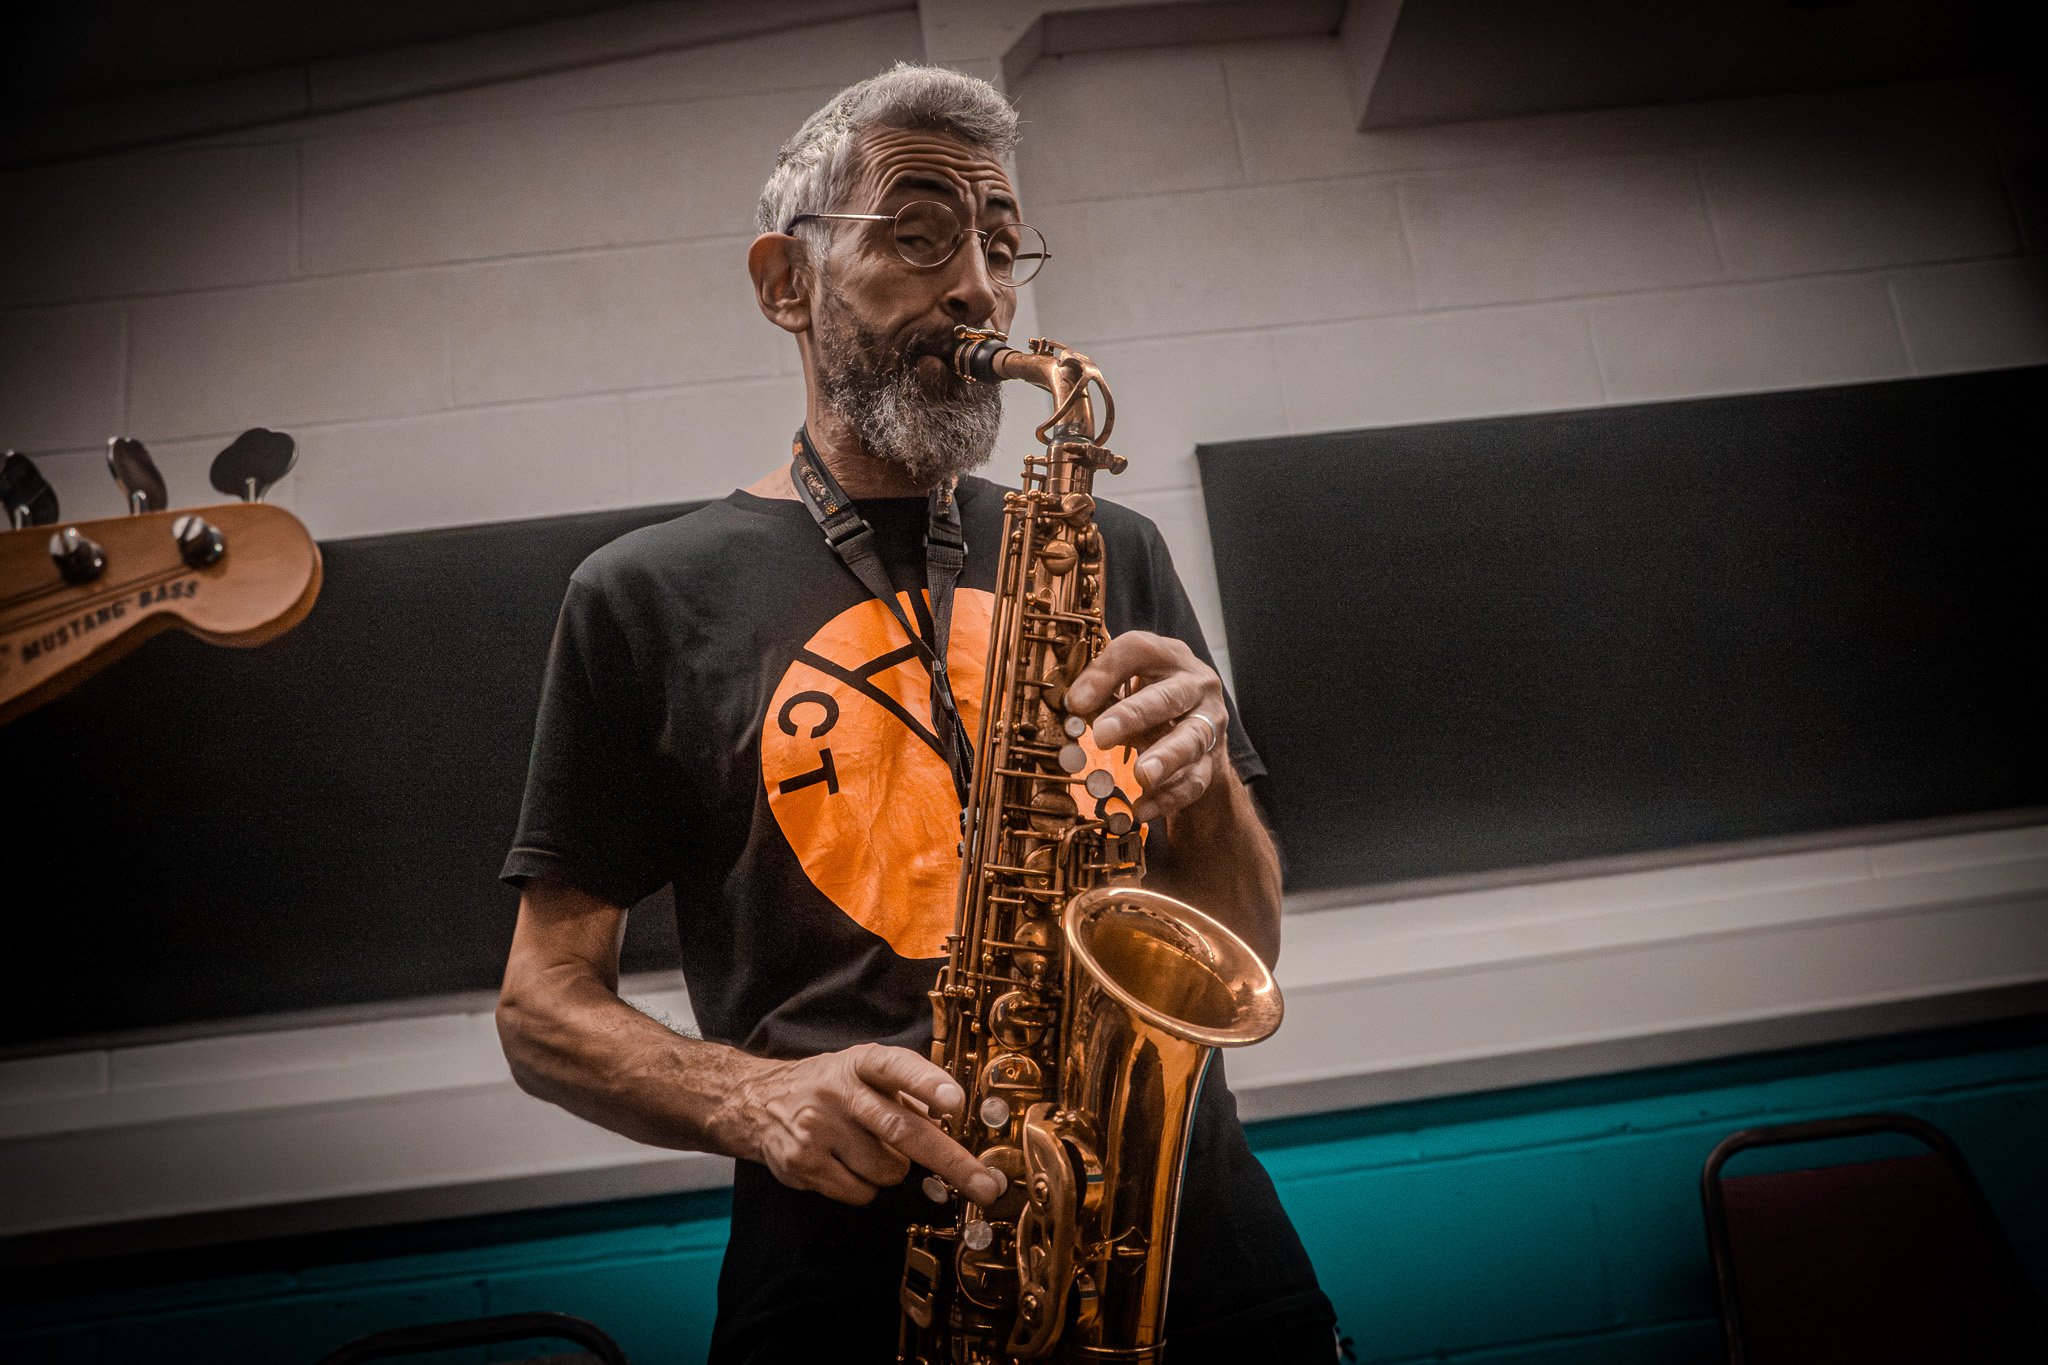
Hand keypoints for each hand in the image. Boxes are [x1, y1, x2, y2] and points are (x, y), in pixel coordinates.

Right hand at [736, 1042, 1004, 1206]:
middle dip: (952, 1162)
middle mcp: (840, 1092)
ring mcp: (818, 1129)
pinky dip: (865, 1187)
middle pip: (902, 1130)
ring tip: (866, 1150)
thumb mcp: (863, 1072)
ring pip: (888, 1171)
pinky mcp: (803, 1163)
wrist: (756, 1101)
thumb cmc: (830, 1088)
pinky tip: (844, 1165)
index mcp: (862, 1062)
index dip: (928, 1084)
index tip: (956, 1102)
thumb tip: (955, 1128)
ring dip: (892, 1170)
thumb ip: (906, 1093)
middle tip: (987, 1186)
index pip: (897, 1067)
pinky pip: (861, 1192)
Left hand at [1067, 631, 1228, 824]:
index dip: (1105, 673)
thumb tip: (1073, 704)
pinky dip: (1168, 797)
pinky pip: (1193, 781)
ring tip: (1142, 775)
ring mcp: (1209, 723)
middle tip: (1101, 735)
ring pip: (1190, 740)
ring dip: (1165, 757)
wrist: (1200, 727)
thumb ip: (1103, 689)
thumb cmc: (1152, 698)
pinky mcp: (1211, 760)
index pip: (1138, 651)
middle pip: (1167, 697)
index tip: (1075, 702)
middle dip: (1134, 715)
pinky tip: (1142, 809)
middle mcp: (1196, 685)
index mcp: (1169, 656)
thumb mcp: (1128, 684)